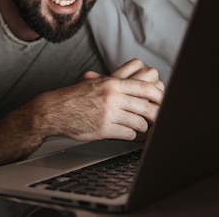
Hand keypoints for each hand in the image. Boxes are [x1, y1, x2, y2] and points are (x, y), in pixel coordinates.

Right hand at [38, 59, 163, 141]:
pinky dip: (130, 135)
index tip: (164, 102)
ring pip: (140, 123)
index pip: (145, 88)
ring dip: (141, 127)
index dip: (159, 97)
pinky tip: (124, 132)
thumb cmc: (75, 97)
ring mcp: (109, 114)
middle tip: (157, 119)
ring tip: (136, 127)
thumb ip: (117, 85)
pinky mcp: (104, 129)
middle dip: (156, 116)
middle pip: (147, 108)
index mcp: (112, 83)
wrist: (55, 110)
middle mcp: (112, 97)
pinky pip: (128, 134)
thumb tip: (142, 89)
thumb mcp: (96, 83)